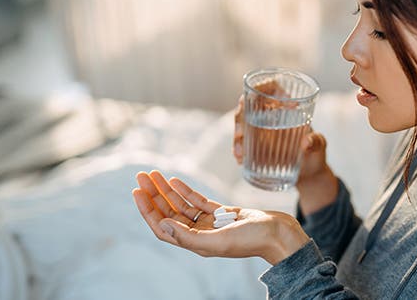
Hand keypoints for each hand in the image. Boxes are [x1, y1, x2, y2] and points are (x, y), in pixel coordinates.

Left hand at [132, 170, 309, 264]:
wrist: (280, 234)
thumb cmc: (253, 240)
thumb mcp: (219, 241)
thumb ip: (189, 236)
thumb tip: (162, 225)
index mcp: (196, 243)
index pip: (163, 227)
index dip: (148, 210)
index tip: (137, 192)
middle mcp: (200, 234)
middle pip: (169, 213)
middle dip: (154, 194)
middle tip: (141, 175)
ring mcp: (211, 223)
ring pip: (181, 205)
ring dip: (167, 190)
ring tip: (153, 173)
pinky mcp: (223, 213)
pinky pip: (198, 201)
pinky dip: (186, 190)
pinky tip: (175, 180)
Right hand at [233, 80, 329, 186]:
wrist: (309, 176)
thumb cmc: (316, 154)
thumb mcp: (320, 146)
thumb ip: (317, 142)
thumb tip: (306, 143)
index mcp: (287, 106)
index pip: (271, 86)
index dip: (264, 87)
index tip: (268, 100)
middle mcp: (270, 114)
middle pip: (249, 104)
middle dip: (241, 117)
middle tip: (242, 134)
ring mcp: (260, 129)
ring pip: (241, 124)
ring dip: (237, 136)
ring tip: (240, 153)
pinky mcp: (255, 144)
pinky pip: (242, 142)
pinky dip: (238, 149)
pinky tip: (239, 159)